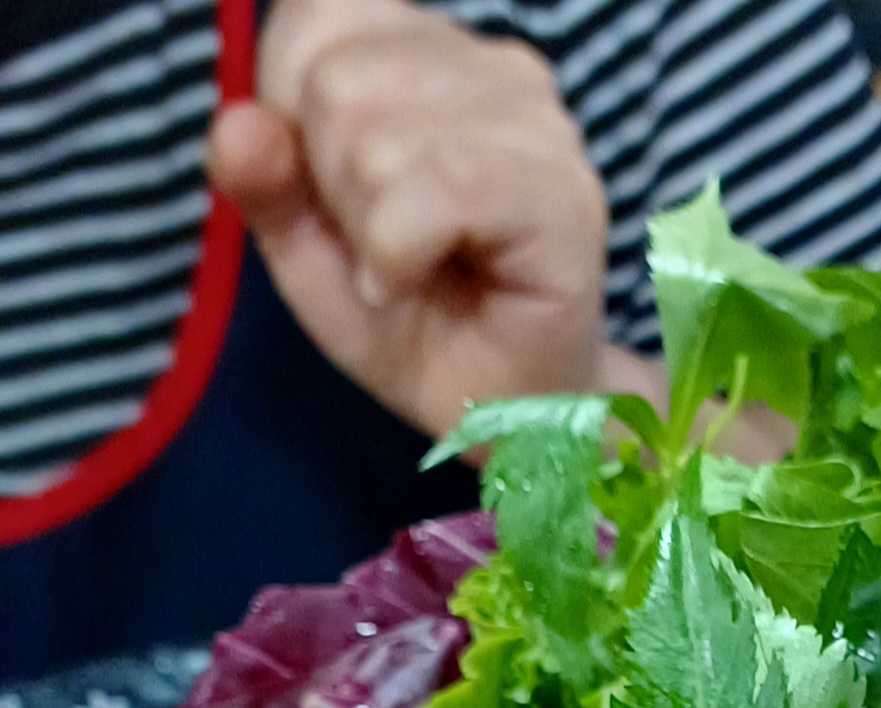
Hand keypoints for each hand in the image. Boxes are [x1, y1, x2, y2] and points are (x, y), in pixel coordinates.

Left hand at [207, 0, 614, 439]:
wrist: (503, 419)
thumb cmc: (420, 326)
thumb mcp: (307, 249)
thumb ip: (262, 178)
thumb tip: (241, 124)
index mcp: (433, 52)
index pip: (312, 15)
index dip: (290, 113)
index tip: (339, 196)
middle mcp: (497, 70)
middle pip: (336, 80)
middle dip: (331, 186)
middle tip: (382, 249)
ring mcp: (541, 129)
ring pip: (379, 137)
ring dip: (368, 230)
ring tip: (408, 270)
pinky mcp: (564, 197)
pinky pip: (438, 189)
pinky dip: (398, 256)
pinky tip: (418, 283)